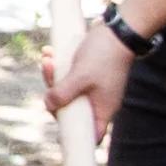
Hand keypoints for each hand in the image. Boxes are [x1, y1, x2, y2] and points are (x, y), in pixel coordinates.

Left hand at [43, 15, 133, 134]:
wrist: (118, 30)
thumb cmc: (104, 56)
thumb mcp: (80, 77)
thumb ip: (63, 93)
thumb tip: (48, 105)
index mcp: (103, 109)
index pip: (90, 134)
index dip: (74, 134)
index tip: (57, 126)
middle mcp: (99, 101)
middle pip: (71, 109)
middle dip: (54, 93)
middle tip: (48, 73)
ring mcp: (94, 87)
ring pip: (67, 90)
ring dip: (54, 75)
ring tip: (48, 58)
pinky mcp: (89, 73)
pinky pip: (70, 75)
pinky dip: (59, 66)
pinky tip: (50, 52)